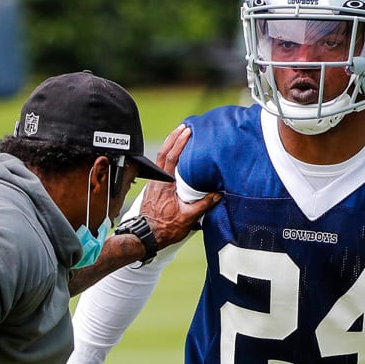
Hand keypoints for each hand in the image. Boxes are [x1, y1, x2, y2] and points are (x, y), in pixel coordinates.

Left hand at [140, 124, 221, 248]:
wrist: (146, 236)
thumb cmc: (164, 228)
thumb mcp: (188, 217)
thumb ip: (204, 204)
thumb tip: (218, 194)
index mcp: (165, 184)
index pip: (171, 157)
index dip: (179, 142)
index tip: (188, 131)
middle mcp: (158, 181)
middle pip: (163, 152)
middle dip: (174, 137)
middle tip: (183, 127)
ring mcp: (154, 184)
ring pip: (160, 159)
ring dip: (169, 146)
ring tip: (179, 137)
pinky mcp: (153, 189)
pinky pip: (160, 167)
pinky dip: (167, 157)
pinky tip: (174, 158)